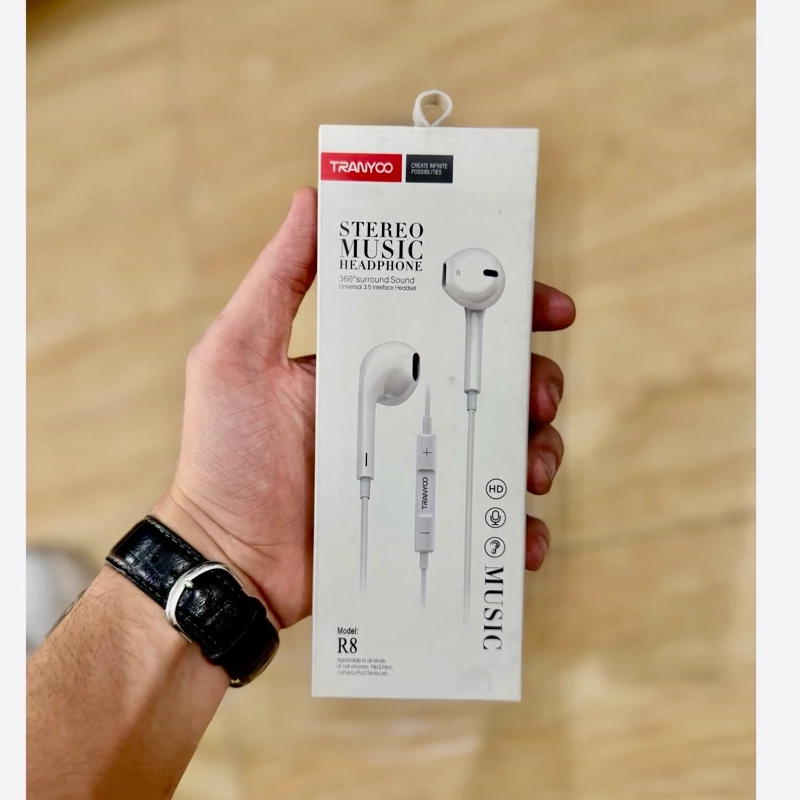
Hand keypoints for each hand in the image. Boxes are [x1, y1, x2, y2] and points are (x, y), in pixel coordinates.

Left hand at [154, 187, 575, 627]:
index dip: (506, 307)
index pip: (450, 321)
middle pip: (493, 382)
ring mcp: (419, 467)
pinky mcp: (424, 521)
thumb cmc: (224, 455)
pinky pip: (487, 519)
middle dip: (534, 380)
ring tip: (532, 468)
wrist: (228, 558)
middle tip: (536, 397)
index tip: (545, 306)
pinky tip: (518, 536)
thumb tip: (314, 197)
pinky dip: (516, 526)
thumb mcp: (238, 354)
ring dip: (536, 450)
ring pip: (504, 446)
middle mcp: (404, 409)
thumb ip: (279, 279)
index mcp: (374, 363)